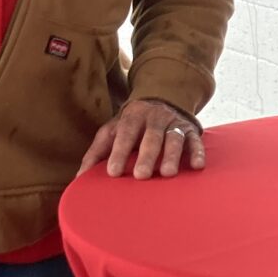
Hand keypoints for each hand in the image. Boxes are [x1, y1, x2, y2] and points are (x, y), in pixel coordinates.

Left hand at [77, 98, 204, 180]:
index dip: (119, 151)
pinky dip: (197, 152)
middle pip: (151, 137)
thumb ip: (96, 153)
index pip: (125, 133)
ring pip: (174, 138)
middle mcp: (155, 118)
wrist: (162, 99)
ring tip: (167, 174)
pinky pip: (195, 141)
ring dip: (172, 155)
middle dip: (146, 156)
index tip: (112, 171)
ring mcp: (174, 124)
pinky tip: (197, 166)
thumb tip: (79, 177)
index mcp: (133, 116)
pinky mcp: (191, 131)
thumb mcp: (112, 131)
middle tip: (141, 176)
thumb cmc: (132, 125)